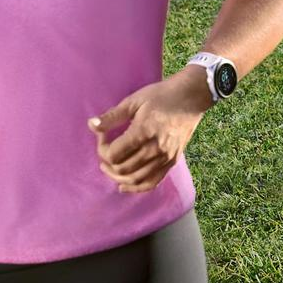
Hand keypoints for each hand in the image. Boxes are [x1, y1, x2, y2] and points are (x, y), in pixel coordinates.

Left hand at [87, 74, 207, 193]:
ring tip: (109, 168)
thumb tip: (91, 125)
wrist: (191, 97)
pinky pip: (152, 182)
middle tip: (103, 152)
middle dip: (107, 163)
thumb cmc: (161, 95)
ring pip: (136, 179)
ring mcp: (166, 158)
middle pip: (123, 169)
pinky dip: (136, 187)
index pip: (114, 154)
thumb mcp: (133, 101)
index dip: (102, 149)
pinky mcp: (172, 162)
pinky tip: (123, 186)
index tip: (101, 137)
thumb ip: (112, 117)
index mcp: (144, 132)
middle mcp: (156, 149)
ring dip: (117, 177)